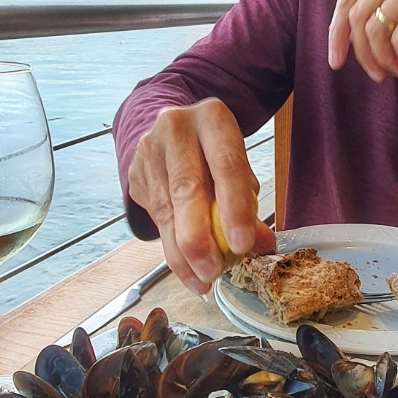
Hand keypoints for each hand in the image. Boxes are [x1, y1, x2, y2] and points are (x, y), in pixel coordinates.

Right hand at [126, 98, 274, 293]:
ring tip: (202, 280)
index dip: (234, 207)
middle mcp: (176, 128)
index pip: (226, 164)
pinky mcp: (136, 174)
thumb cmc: (214, 149)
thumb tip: (262, 243)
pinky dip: (172, 249)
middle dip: (200, 237)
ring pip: (166, 209)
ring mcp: (150, 150)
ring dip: (183, 253)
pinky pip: (155, 218)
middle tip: (214, 270)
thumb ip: (248, 200)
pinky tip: (187, 269)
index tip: (242, 244)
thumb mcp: (237, 163)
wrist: (173, 127)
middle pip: (187, 188)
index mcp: (211, 118)